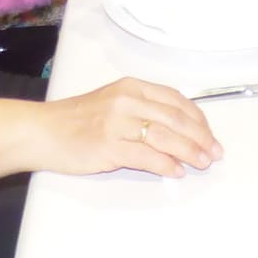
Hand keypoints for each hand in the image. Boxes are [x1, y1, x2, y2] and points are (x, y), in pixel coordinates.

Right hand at [35, 77, 224, 178]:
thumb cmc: (76, 119)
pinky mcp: (108, 144)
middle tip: (214, 152)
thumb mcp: (113, 102)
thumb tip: (177, 130)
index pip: (176, 100)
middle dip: (200, 136)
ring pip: (165, 136)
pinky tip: (176, 170)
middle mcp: (127, 100)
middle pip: (175, 118)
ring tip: (202, 162)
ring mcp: (117, 122)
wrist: (42, 130)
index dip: (198, 118)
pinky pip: (146, 155)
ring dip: (189, 151)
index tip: (209, 134)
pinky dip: (165, 164)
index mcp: (131, 86)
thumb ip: (143, 110)